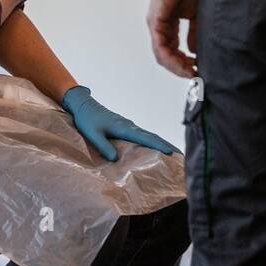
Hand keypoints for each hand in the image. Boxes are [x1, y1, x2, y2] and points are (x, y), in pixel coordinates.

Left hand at [61, 84, 177, 162]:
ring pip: (149, 136)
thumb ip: (104, 146)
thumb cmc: (87, 119)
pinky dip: (152, 142)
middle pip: (153, 137)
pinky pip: (143, 136)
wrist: (83, 105)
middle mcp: (130, 126)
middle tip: (182, 156)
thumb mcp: (93, 134)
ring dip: (162, 144)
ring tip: (174, 154)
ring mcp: (128, 126)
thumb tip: (116, 159)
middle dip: (168, 146)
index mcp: (124, 127)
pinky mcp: (125, 127)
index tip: (173, 153)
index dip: (161, 146)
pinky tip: (155, 149)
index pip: (147, 138)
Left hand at [147, 0, 197, 78]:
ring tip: (190, 73)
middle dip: (180, 68)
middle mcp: (159, 27)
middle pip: (165, 56)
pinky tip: (185, 65)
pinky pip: (161, 47)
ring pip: (162, 55)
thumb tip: (194, 50)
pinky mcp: (156, 21)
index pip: (171, 50)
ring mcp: (155, 25)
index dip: (183, 63)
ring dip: (177, 67)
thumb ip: (194, 32)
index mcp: (167, 24)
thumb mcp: (195, 13)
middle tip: (194, 75)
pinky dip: (173, 59)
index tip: (196, 69)